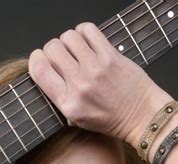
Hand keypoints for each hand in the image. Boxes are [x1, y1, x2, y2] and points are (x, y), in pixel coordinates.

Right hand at [28, 22, 171, 146]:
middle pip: (52, 48)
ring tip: (77, 49)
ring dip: (70, 40)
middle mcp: (79, 86)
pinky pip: (87, 30)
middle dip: (53, 49)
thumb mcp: (76, 118)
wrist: (140, 116)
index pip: (40, 70)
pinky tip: (89, 42)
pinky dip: (85, 32)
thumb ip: (59, 97)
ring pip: (68, 36)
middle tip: (63, 56)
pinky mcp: (110, 56)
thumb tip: (46, 69)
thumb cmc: (110, 119)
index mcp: (68, 104)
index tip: (42, 59)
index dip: (37, 59)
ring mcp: (95, 69)